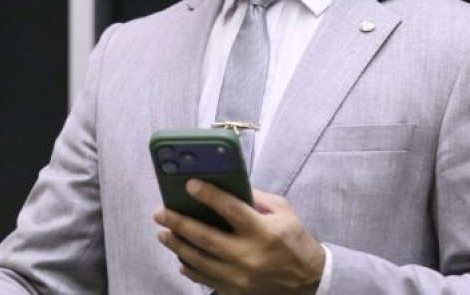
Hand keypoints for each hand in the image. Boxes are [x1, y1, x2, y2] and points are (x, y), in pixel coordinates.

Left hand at [154, 179, 325, 294]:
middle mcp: (249, 256)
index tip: (190, 185)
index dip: (209, 196)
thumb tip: (226, 186)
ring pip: (200, 260)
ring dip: (178, 245)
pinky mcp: (236, 291)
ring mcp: (240, 277)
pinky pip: (206, 280)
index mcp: (263, 232)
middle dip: (179, 223)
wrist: (309, 281)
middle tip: (161, 213)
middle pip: (206, 237)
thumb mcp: (284, 212)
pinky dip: (191, 269)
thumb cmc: (295, 241)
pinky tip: (180, 258)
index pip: (231, 210)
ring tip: (163, 233)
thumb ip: (256, 199)